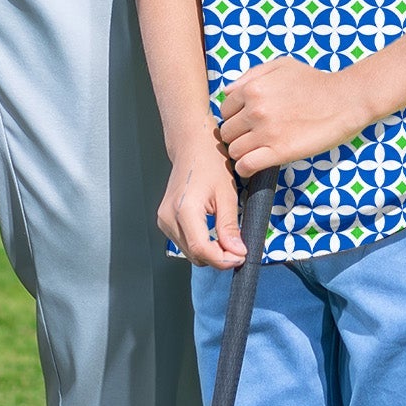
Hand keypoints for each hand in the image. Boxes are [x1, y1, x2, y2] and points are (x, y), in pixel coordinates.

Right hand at [157, 134, 244, 268]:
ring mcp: (164, 220)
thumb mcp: (226, 194)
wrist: (191, 145)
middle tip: (238, 246)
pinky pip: (185, 244)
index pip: (202, 250)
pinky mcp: (165, 221)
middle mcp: (169, 217)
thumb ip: (229, 227)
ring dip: (211, 253)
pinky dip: (201, 245)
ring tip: (226, 237)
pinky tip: (212, 233)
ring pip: (190, 253)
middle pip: (196, 255)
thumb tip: (237, 252)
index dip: (224, 260)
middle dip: (219, 257)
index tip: (241, 256)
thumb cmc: (209, 162)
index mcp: (184, 209)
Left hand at [216, 57, 376, 178]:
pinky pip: (247, 165)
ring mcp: (266, 132)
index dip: (234, 118)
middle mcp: (255, 110)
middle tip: (250, 138)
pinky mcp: (280, 152)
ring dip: (241, 153)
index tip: (245, 123)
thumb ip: (250, 75)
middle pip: (227, 132)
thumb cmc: (314, 81)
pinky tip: (253, 165)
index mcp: (252, 88)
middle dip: (236, 136)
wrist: (344, 99)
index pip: (225, 110)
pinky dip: (246, 168)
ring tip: (254, 151)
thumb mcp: (280, 66)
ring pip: (234, 150)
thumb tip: (227, 92)